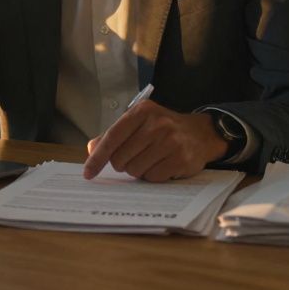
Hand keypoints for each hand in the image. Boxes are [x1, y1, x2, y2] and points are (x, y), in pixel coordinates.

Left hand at [82, 102, 228, 181]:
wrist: (200, 133)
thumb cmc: (163, 129)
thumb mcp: (139, 123)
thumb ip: (114, 135)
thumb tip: (92, 149)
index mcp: (142, 111)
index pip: (112, 137)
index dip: (97, 158)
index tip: (88, 173)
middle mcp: (157, 124)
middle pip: (121, 158)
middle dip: (123, 164)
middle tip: (135, 157)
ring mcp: (171, 141)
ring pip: (136, 170)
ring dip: (139, 170)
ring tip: (151, 159)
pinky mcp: (181, 159)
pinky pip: (153, 178)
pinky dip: (153, 176)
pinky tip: (162, 165)